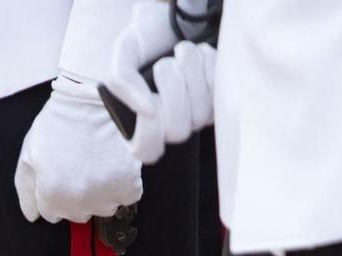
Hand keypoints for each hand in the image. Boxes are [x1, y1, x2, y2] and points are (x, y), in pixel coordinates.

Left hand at [14, 76, 142, 224]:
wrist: (95, 96)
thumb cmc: (60, 121)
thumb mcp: (30, 150)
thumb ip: (26, 188)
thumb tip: (33, 216)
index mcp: (52, 195)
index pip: (53, 213)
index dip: (56, 193)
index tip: (63, 174)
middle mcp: (78, 201)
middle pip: (78, 214)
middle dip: (77, 195)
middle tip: (81, 167)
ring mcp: (105, 195)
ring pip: (104, 207)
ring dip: (102, 192)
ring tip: (99, 163)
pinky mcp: (129, 186)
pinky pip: (127, 196)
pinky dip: (124, 184)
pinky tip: (115, 163)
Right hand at [108, 36, 214, 166]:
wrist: (176, 19)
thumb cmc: (148, 41)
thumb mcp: (125, 53)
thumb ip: (122, 81)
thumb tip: (145, 109)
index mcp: (142, 122)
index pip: (148, 150)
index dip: (149, 128)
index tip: (149, 96)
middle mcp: (170, 125)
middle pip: (177, 132)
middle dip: (172, 89)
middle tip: (164, 63)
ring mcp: (197, 117)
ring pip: (200, 113)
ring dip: (190, 72)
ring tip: (182, 52)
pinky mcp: (219, 101)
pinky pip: (218, 94)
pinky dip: (208, 66)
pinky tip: (199, 56)